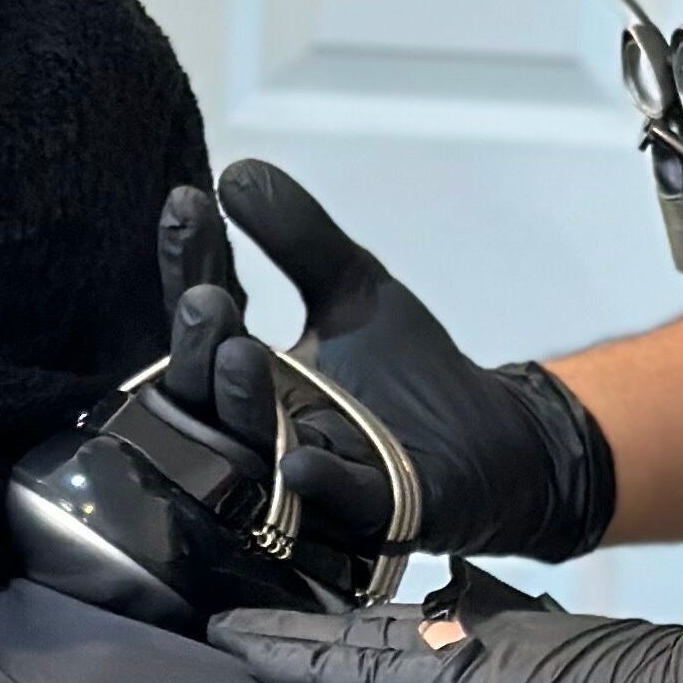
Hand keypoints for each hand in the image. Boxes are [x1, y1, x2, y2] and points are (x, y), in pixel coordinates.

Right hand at [154, 163, 616, 560]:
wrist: (495, 443)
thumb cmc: (409, 374)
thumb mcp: (353, 287)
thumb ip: (298, 236)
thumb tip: (235, 170)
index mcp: (251, 375)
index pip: (205, 317)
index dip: (189, 264)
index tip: (186, 201)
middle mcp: (262, 430)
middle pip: (204, 394)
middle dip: (198, 347)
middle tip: (204, 298)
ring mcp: (309, 480)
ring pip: (255, 450)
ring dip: (243, 405)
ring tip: (240, 351)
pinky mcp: (375, 511)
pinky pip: (337, 504)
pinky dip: (318, 483)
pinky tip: (301, 461)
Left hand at [208, 575, 682, 682]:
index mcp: (526, 663)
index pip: (430, 643)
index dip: (376, 637)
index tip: (333, 633)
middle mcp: (495, 642)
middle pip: (379, 630)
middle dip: (314, 628)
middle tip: (248, 619)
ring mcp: (480, 652)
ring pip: (357, 639)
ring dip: (287, 638)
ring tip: (222, 630)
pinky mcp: (470, 679)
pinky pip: (362, 668)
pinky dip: (301, 660)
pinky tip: (247, 651)